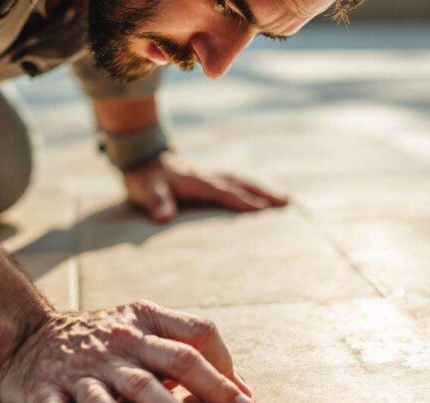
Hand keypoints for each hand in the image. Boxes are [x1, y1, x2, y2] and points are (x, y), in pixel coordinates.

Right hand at [0, 300, 253, 402]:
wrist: (27, 334)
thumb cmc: (105, 340)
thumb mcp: (146, 331)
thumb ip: (193, 352)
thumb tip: (245, 394)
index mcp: (145, 326)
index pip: (193, 339)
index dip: (222, 372)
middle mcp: (116, 346)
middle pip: (156, 372)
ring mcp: (79, 369)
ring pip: (105, 396)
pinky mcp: (44, 389)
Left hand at [122, 152, 288, 222]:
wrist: (143, 159)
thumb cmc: (145, 180)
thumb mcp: (146, 191)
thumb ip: (156, 203)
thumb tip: (164, 216)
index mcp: (197, 181)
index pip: (224, 192)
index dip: (241, 200)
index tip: (261, 209)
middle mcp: (209, 176)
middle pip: (242, 183)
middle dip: (264, 192)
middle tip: (287, 202)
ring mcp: (212, 176)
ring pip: (243, 181)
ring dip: (264, 189)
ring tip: (285, 200)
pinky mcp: (212, 179)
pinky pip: (238, 183)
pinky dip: (253, 188)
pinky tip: (264, 196)